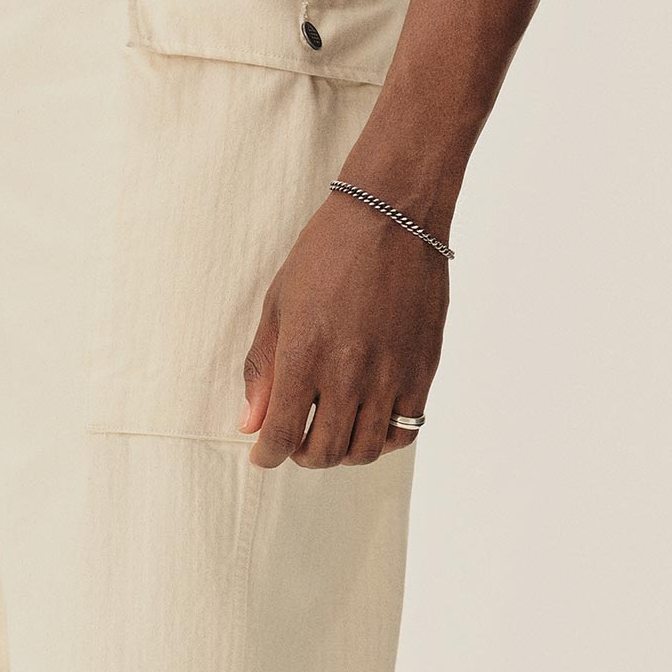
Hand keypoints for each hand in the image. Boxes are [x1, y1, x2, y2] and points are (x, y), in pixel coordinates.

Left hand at [239, 196, 447, 469]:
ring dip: (341, 452)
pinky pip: (403, 431)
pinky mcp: (421, 371)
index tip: (263, 454)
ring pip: (363, 451)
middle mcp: (349, 373)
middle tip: (296, 438)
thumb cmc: (327, 253)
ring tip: (332, 431)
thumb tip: (249, 424)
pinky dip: (381, 439)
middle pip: (323, 452)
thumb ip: (262, 370)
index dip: (267, 455)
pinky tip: (368, 420)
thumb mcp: (278, 305)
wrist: (392, 217)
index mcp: (305, 355)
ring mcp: (389, 376)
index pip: (282, 436)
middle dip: (300, 455)